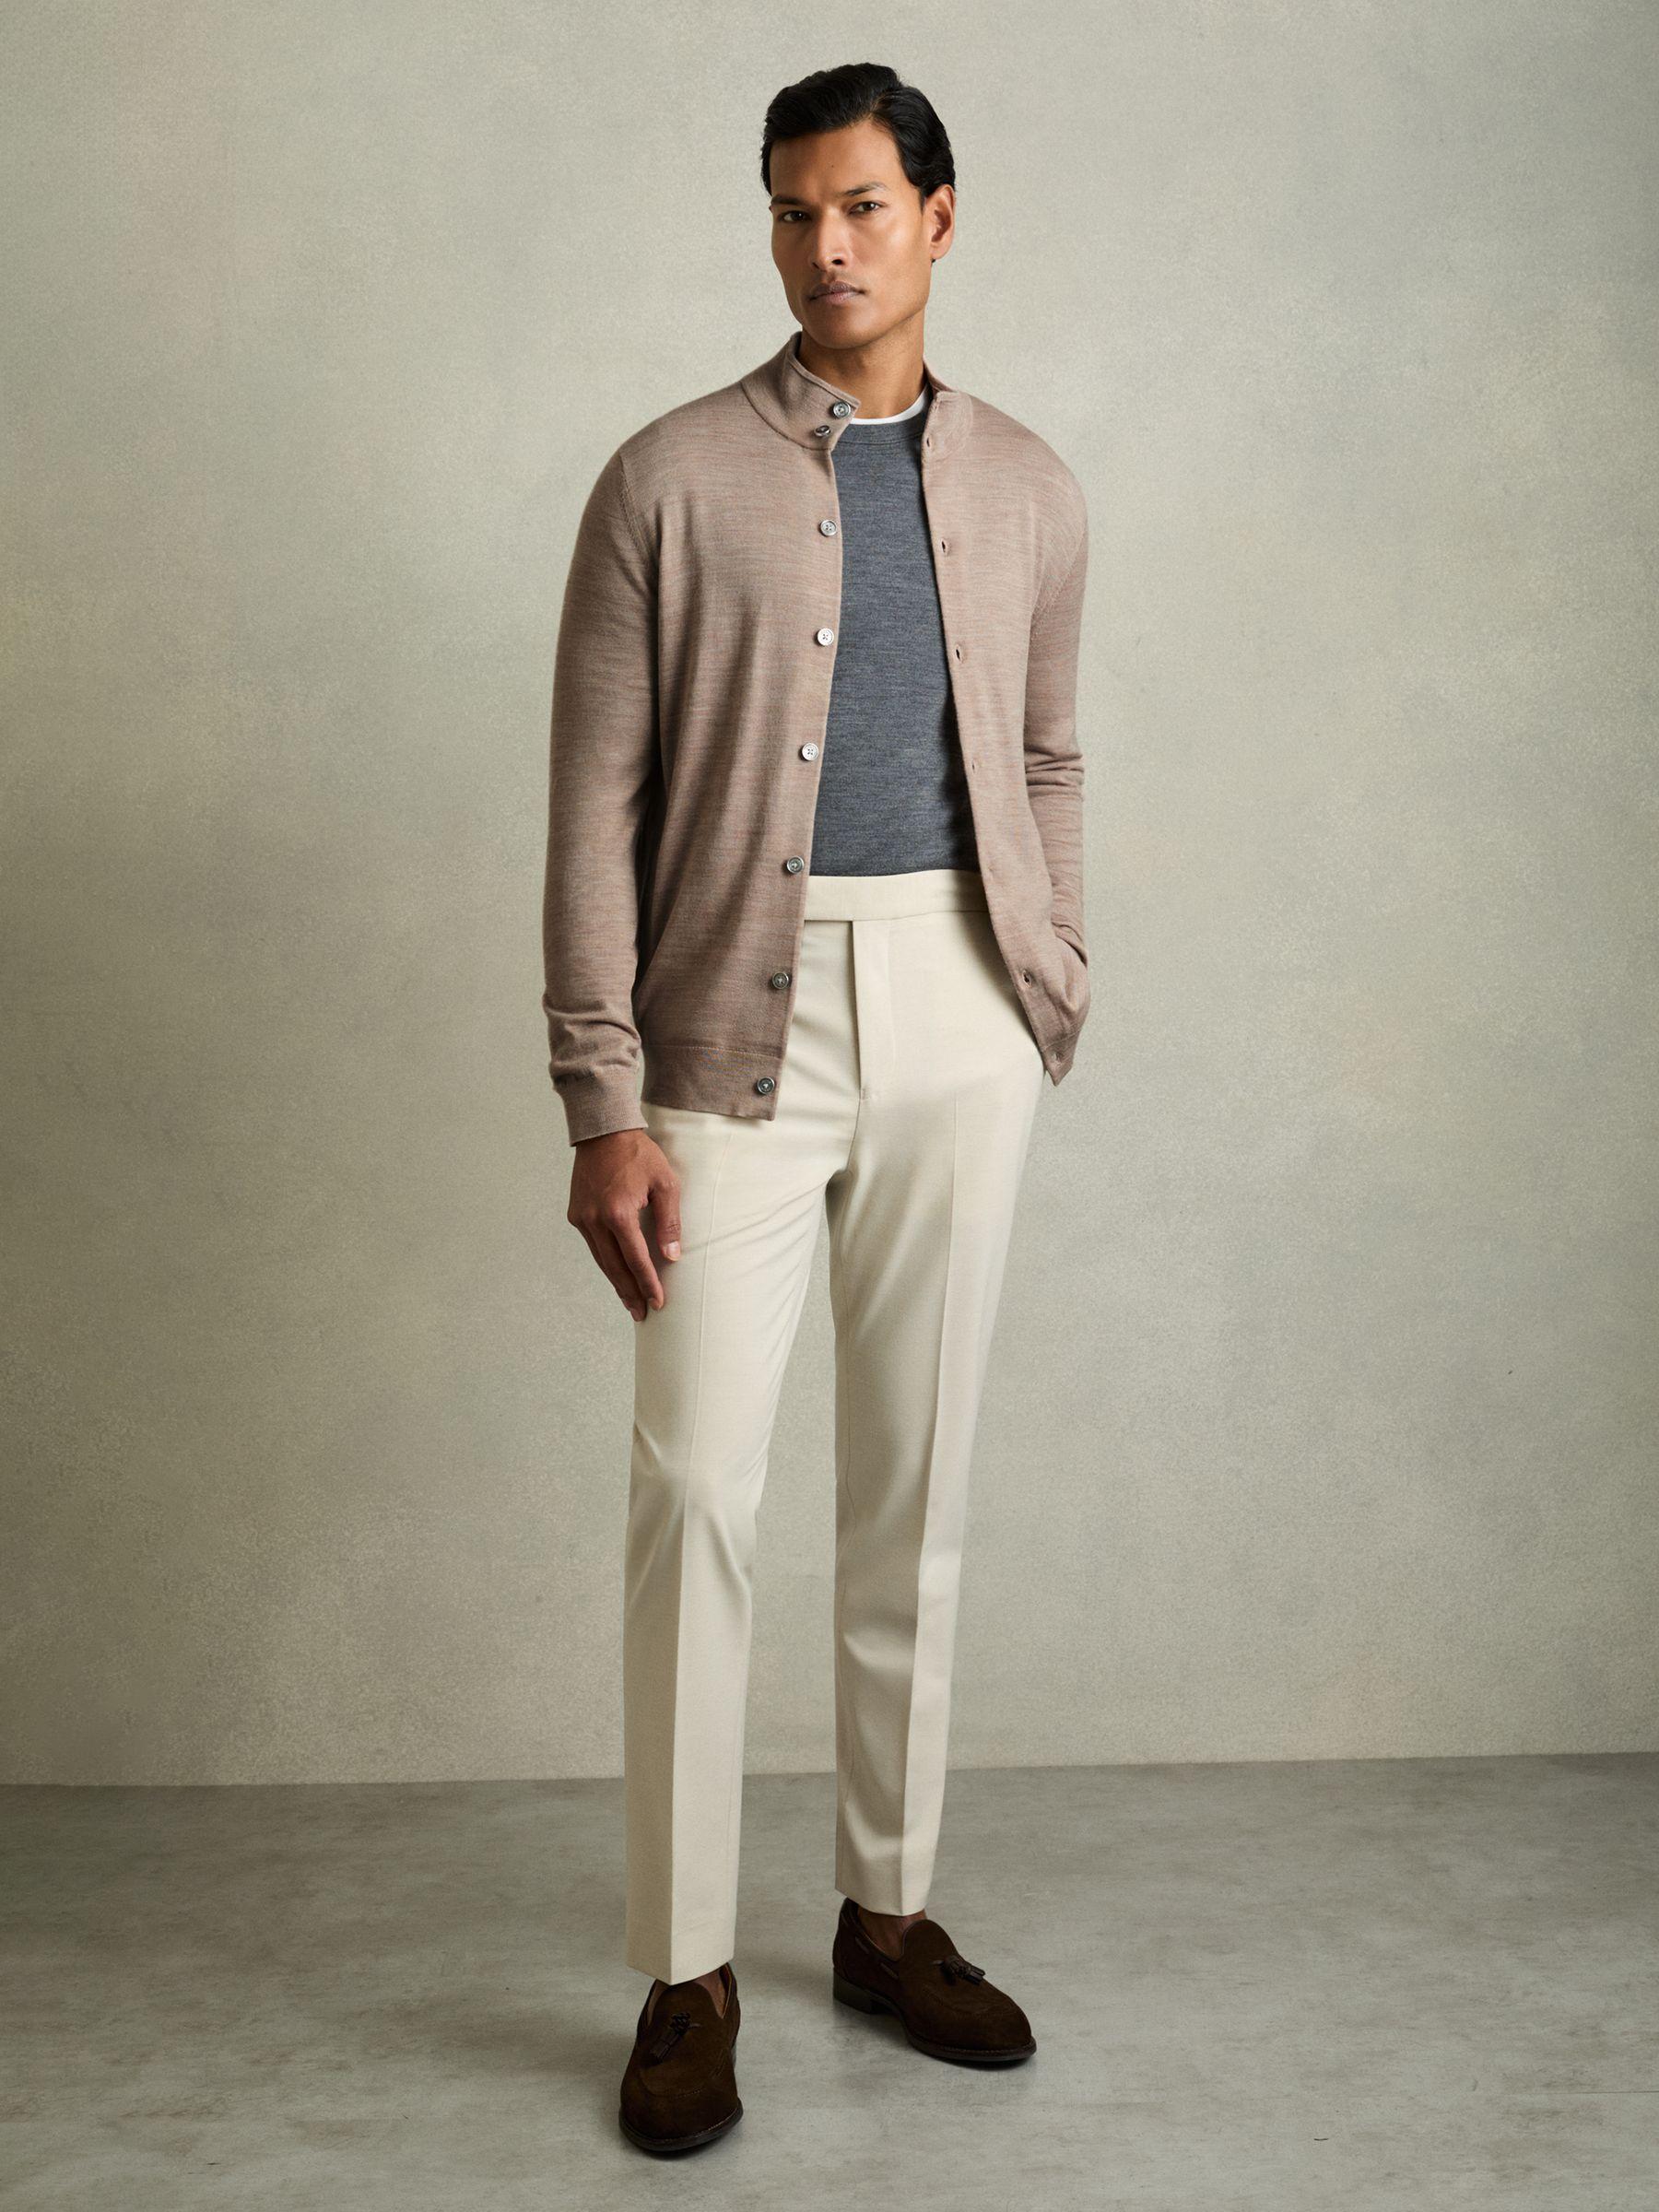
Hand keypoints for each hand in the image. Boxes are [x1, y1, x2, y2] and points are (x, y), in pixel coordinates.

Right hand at [567, 1128, 681, 1320]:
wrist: (604, 1133)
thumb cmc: (640, 1155)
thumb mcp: (665, 1183)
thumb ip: (670, 1222)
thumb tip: (672, 1257)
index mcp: (618, 1213)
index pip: (636, 1260)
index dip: (648, 1284)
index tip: (658, 1303)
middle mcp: (596, 1220)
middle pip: (615, 1267)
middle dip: (630, 1293)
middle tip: (641, 1314)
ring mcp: (582, 1218)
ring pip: (601, 1260)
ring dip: (616, 1282)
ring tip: (630, 1301)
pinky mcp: (576, 1214)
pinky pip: (593, 1246)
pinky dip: (606, 1263)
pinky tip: (616, 1273)